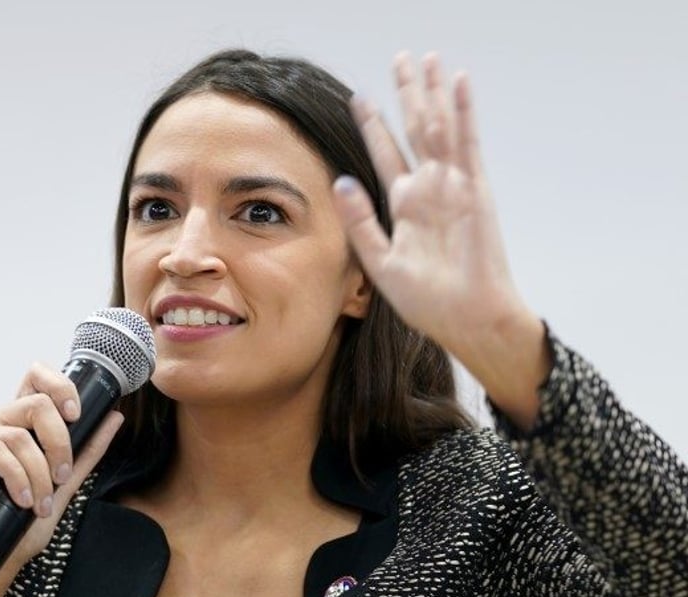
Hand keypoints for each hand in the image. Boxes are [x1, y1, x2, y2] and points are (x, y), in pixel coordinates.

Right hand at [0, 363, 122, 567]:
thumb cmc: (22, 523)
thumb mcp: (65, 484)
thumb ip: (87, 450)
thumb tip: (114, 417)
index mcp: (21, 424)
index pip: (37, 378)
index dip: (60, 385)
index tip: (76, 414)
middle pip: (36, 404)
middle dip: (59, 442)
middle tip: (62, 476)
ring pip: (18, 434)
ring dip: (38, 473)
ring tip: (41, 503)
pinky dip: (16, 476)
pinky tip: (22, 500)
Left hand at [334, 52, 548, 425]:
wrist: (467, 318)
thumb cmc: (427, 301)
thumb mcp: (380, 262)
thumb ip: (360, 222)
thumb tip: (340, 181)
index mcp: (404, 206)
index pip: (384, 154)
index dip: (372, 126)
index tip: (360, 98)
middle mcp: (427, 189)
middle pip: (413, 130)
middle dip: (407, 95)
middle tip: (401, 59)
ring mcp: (453, 186)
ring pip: (439, 127)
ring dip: (433, 93)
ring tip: (427, 59)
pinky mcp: (476, 190)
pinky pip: (467, 143)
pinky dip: (463, 112)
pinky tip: (458, 82)